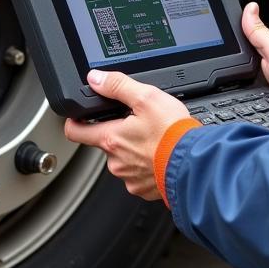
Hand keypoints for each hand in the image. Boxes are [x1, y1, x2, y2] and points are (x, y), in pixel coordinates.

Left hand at [63, 70, 190, 199]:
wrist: (193, 164)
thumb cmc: (172, 133)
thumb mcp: (146, 97)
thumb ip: (118, 86)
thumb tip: (96, 78)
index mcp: (111, 139)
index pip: (76, 132)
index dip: (74, 122)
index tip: (77, 117)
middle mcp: (116, 162)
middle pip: (106, 143)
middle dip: (118, 133)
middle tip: (137, 123)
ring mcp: (129, 177)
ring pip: (124, 159)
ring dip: (134, 149)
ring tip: (154, 139)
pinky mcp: (143, 189)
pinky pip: (138, 174)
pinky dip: (147, 165)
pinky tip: (160, 155)